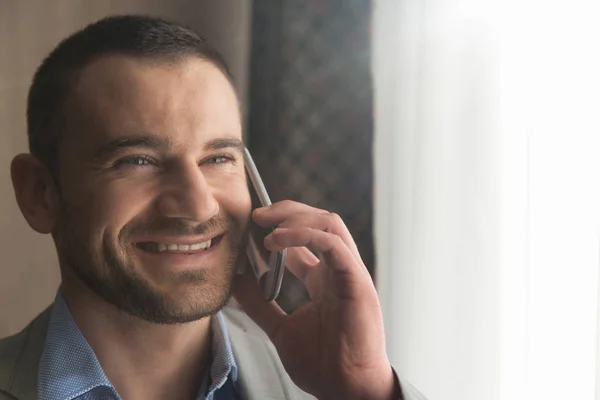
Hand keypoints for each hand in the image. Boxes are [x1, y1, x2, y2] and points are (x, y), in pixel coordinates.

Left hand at [233, 200, 397, 399]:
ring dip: (296, 218)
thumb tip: (237, 281)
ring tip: (266, 226)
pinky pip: (333, 244)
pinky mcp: (356, 281)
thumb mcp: (281, 328)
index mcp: (325, 279)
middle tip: (257, 215)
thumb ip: (261, 304)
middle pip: (319, 221)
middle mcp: (338, 270)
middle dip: (288, 212)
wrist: (345, 388)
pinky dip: (305, 235)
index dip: (282, 226)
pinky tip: (278, 242)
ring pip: (329, 223)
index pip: (307, 238)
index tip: (254, 227)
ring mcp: (350, 273)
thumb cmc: (322, 363)